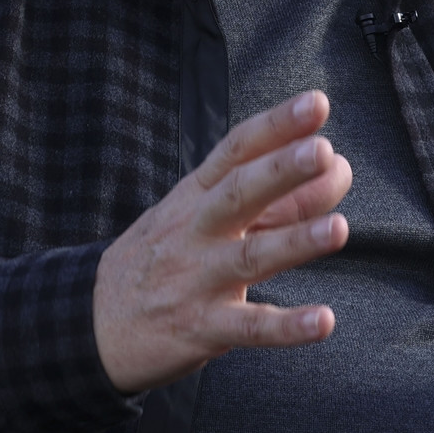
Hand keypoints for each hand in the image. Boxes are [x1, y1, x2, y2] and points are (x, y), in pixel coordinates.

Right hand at [92, 90, 352, 392]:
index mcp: (197, 193)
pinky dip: (287, 327)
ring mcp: (196, 279)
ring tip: (340, 229)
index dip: (276, 125)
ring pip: (249, 257)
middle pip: (238, 194)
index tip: (317, 103)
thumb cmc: (168, 256)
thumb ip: (275, 194)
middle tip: (321, 151)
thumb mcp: (204, 214)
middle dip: (280, 172)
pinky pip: (249, 328)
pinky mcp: (201, 328)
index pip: (237, 150)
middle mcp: (195, 229)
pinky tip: (324, 321)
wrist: (93, 324)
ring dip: (295, 243)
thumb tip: (340, 167)